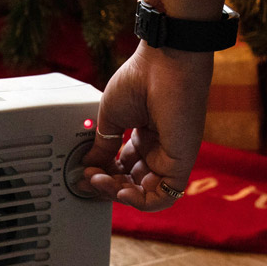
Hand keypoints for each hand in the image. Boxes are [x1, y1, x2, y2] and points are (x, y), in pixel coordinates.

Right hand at [80, 41, 213, 211]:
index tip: (85, 172)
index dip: (103, 174)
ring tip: (101, 182)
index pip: (123, 167)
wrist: (166, 64)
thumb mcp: (110, 117)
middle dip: (107, 185)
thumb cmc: (142, 78)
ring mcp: (170, 156)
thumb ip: (102, 145)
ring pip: (145, 193)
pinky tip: (121, 191)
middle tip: (89, 178)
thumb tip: (89, 163)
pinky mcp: (181, 163)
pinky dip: (141, 201)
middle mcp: (158, 148)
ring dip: (119, 193)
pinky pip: (164, 196)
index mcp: (144, 135)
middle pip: (132, 182)